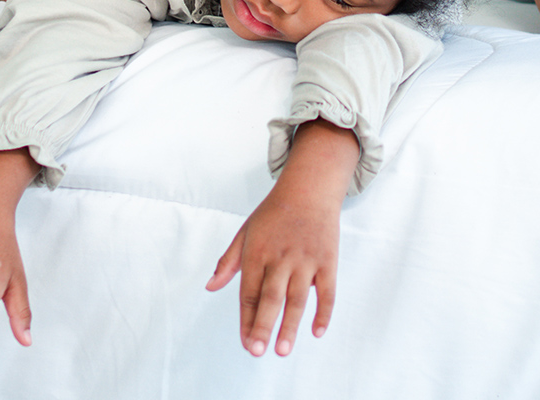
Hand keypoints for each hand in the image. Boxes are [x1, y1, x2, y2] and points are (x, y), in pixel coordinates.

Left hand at [206, 184, 339, 357]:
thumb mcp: (245, 232)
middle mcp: (281, 257)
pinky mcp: (328, 260)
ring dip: (290, 325)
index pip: (249, 292)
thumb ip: (228, 261)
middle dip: (263, 325)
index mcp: (257, 252)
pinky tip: (317, 332)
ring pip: (298, 298)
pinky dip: (324, 312)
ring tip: (282, 350)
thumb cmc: (274, 213)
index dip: (246, 319)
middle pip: (271, 297)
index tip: (246, 343)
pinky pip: (328, 291)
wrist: (310, 188)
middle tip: (257, 351)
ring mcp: (306, 259)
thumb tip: (210, 286)